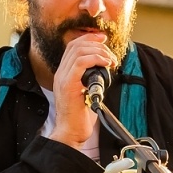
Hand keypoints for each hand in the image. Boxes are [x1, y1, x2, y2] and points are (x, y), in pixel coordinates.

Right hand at [49, 32, 117, 149]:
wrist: (71, 133)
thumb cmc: (80, 118)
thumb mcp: (87, 93)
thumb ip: (91, 79)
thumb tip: (105, 69)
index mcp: (64, 74)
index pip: (73, 47)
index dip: (89, 39)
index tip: (103, 40)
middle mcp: (61, 73)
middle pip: (76, 45)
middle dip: (96, 43)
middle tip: (111, 53)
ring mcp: (63, 78)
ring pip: (79, 51)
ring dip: (99, 52)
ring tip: (111, 61)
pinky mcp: (69, 85)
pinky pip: (82, 62)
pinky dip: (97, 59)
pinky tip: (106, 64)